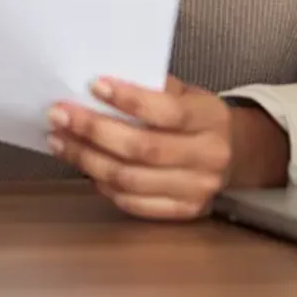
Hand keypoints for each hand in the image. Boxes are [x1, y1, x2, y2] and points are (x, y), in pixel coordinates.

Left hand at [46, 76, 290, 220]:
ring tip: (60, 140)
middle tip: (60, 115)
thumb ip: (155, 88)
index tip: (94, 85)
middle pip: (143, 149)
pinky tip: (84, 166)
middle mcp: (207, 157)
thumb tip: (101, 85)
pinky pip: (134, 202)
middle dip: (94, 131)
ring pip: (131, 179)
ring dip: (88, 160)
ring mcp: (196, 189)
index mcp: (210, 118)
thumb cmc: (199, 116)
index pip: (166, 112)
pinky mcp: (183, 212)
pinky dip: (103, 185)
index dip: (128, 100)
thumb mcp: (188, 92)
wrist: (235, 153)